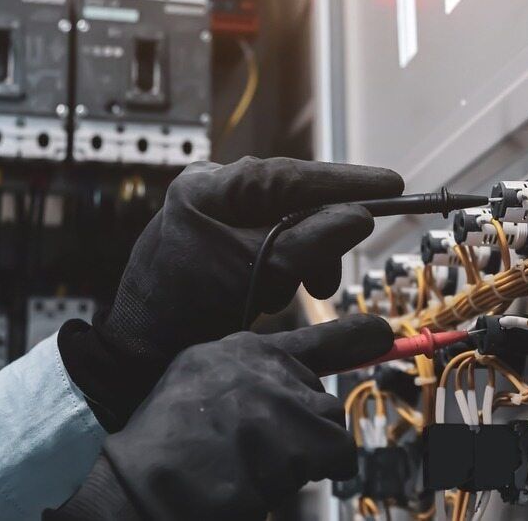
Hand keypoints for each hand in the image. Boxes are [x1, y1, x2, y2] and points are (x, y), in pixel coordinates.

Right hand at [49, 315, 393, 520]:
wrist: (133, 484)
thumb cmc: (166, 439)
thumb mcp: (203, 378)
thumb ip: (256, 374)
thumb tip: (307, 384)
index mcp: (243, 351)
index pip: (316, 338)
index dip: (357, 336)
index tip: (385, 333)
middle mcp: (264, 370)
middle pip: (324, 403)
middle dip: (304, 434)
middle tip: (257, 451)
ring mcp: (275, 408)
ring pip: (330, 433)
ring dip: (303, 459)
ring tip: (250, 466)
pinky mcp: (285, 449)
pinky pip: (329, 463)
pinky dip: (305, 478)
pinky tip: (258, 480)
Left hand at [59, 157, 402, 428]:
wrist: (138, 353)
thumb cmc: (183, 311)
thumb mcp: (257, 273)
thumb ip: (312, 241)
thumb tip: (359, 216)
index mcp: (210, 188)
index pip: (292, 175)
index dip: (346, 181)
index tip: (390, 184)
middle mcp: (211, 192)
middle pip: (291, 199)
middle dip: (319, 240)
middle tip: (328, 279)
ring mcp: (213, 214)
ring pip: (286, 224)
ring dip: (301, 260)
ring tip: (296, 294)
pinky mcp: (219, 239)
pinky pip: (269, 242)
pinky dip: (282, 268)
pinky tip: (274, 294)